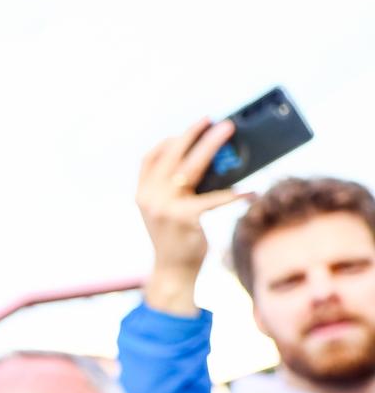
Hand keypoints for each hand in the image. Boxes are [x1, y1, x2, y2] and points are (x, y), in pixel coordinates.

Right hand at [136, 120, 248, 316]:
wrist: (172, 271)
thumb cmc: (175, 239)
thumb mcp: (166, 211)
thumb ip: (175, 189)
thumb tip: (209, 163)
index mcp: (142, 194)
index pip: (150, 158)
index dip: (169, 141)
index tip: (189, 129)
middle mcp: (149, 197)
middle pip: (173, 156)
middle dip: (194, 133)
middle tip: (215, 122)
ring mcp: (165, 207)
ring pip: (190, 168)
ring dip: (211, 146)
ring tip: (228, 133)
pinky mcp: (185, 218)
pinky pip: (214, 199)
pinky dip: (234, 195)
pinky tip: (250, 192)